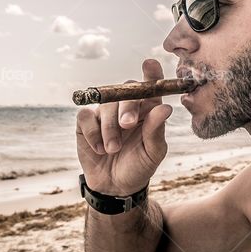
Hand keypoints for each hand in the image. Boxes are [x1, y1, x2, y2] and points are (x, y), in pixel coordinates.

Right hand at [75, 58, 173, 195]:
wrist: (115, 187)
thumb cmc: (139, 167)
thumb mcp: (153, 153)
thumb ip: (156, 130)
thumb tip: (165, 108)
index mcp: (148, 111)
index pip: (151, 87)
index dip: (151, 74)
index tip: (150, 64)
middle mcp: (127, 107)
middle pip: (125, 91)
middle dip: (126, 106)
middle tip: (127, 125)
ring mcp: (105, 114)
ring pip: (105, 105)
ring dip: (109, 128)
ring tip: (113, 149)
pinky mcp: (86, 123)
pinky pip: (85, 116)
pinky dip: (92, 132)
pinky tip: (99, 149)